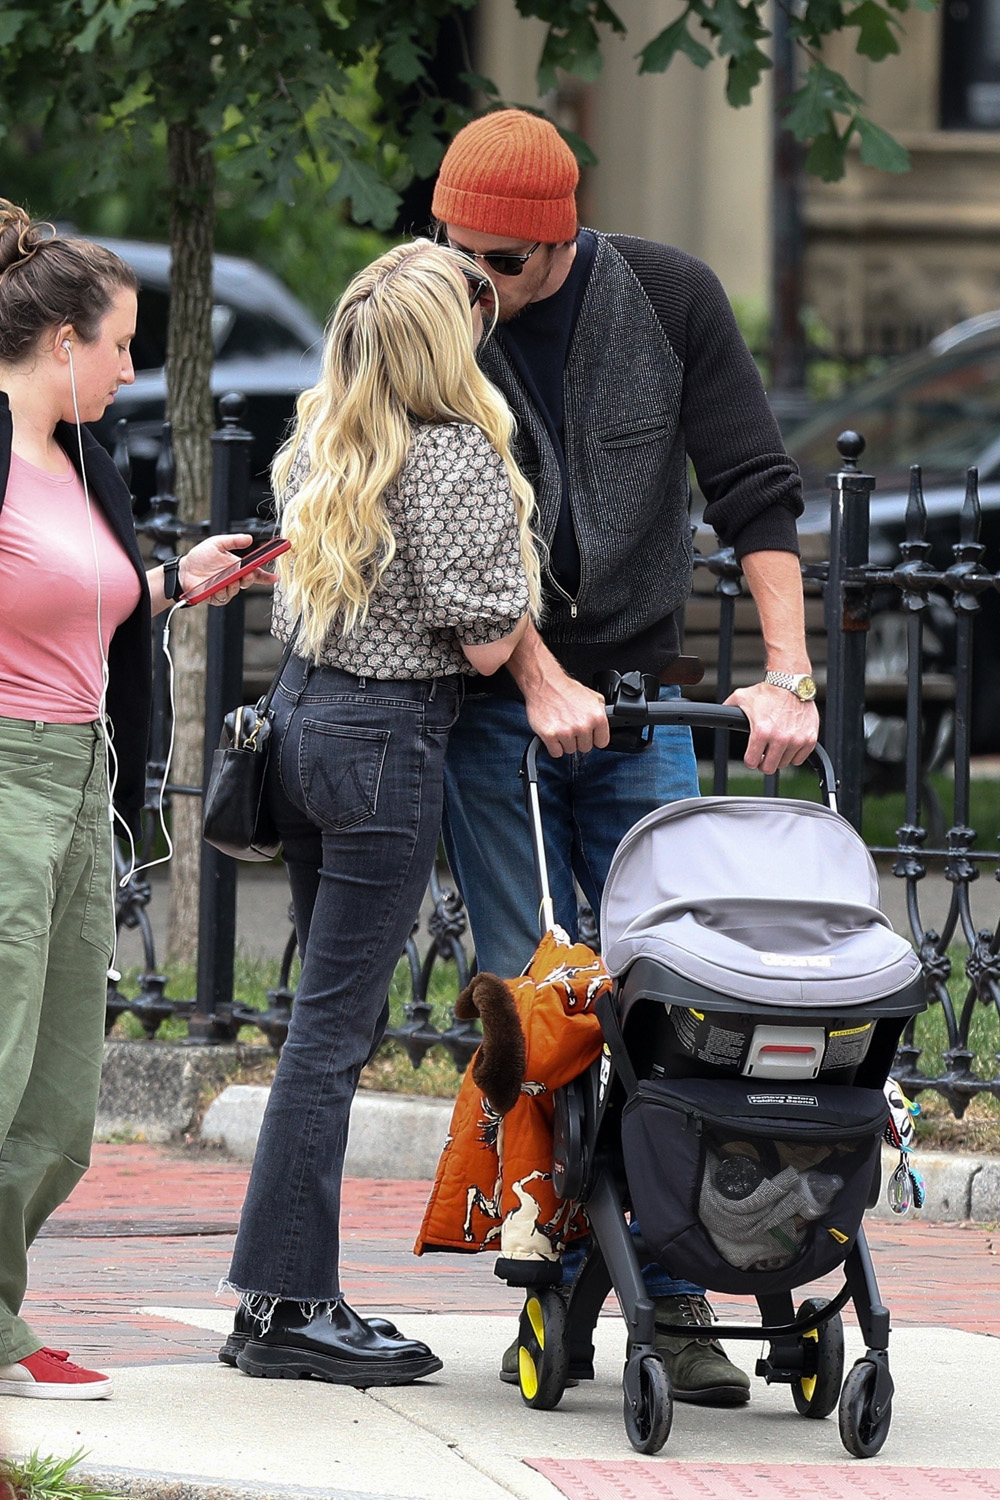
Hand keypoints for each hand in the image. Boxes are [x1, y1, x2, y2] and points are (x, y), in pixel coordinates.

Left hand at [179, 534, 277, 606]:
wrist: (184, 569)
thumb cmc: (200, 557)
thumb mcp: (217, 543)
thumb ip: (233, 540)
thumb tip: (248, 538)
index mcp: (236, 567)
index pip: (255, 573)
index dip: (266, 576)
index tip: (274, 577)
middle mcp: (233, 578)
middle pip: (248, 582)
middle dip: (249, 578)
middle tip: (246, 573)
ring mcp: (225, 588)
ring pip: (236, 590)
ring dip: (234, 585)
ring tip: (228, 579)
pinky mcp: (216, 597)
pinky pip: (223, 598)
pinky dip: (221, 592)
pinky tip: (216, 587)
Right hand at [506, 622, 610, 756]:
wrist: (544, 682)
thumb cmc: (566, 689)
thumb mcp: (593, 697)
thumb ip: (601, 713)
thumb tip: (604, 726)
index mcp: (597, 717)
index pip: (602, 742)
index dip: (594, 738)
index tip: (588, 733)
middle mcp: (583, 726)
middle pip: (585, 748)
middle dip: (578, 739)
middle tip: (570, 725)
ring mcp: (566, 732)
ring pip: (570, 750)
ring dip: (565, 742)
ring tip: (560, 726)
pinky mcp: (550, 735)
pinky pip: (556, 753)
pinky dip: (553, 746)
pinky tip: (553, 733)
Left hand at [725, 682, 818, 773]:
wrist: (791, 682)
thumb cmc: (767, 691)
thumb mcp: (741, 698)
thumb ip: (726, 709)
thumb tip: (713, 717)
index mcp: (761, 732)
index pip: (752, 762)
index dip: (750, 760)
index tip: (752, 756)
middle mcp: (780, 738)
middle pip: (769, 768)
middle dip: (764, 762)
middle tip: (764, 754)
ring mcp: (796, 739)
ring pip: (784, 764)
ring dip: (779, 757)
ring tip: (776, 745)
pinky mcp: (810, 738)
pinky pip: (799, 759)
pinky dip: (794, 754)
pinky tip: (789, 744)